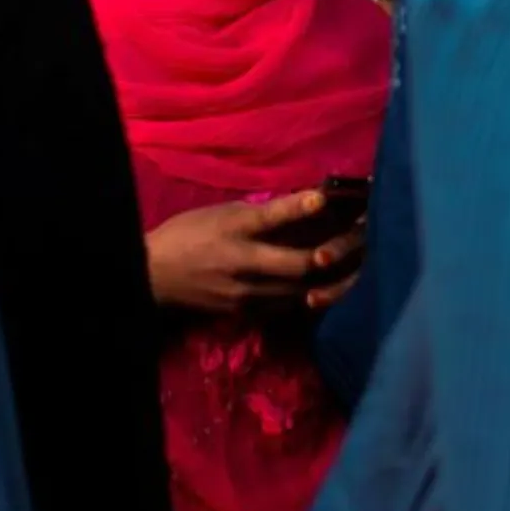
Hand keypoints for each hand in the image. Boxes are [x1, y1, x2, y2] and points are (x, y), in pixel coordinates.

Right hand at [146, 192, 360, 315]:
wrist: (154, 276)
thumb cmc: (188, 234)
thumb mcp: (220, 214)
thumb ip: (258, 215)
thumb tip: (303, 207)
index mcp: (233, 230)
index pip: (269, 217)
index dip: (298, 206)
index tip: (323, 197)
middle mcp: (241, 263)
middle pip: (297, 264)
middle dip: (329, 256)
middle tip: (354, 244)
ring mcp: (245, 293)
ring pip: (298, 289)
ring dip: (323, 279)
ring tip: (349, 267)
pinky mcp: (245, 313)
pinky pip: (285, 305)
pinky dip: (304, 295)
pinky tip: (320, 287)